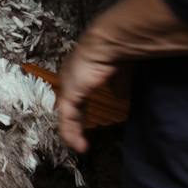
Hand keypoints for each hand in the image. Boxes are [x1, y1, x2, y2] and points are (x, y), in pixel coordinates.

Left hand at [55, 37, 120, 154]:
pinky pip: (68, 118)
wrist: (109, 41)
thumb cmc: (116, 51)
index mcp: (81, 71)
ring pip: (67, 114)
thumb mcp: (119, 72)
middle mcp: (71, 78)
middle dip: (75, 122)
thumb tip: (120, 96)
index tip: (86, 121)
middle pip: (70, 106)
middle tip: (79, 138)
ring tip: (80, 146)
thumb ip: (118, 84)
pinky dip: (72, 133)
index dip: (81, 109)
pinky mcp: (69, 94)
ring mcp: (68, 86)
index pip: (77, 95)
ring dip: (73, 131)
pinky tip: (79, 145)